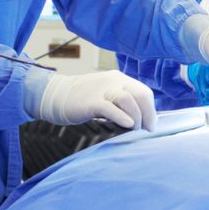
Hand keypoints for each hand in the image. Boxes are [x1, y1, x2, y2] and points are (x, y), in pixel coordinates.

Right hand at [36, 70, 158, 131]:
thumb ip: (123, 103)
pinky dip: (121, 116)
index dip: (151, 110)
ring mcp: (102, 90)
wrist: (57, 95)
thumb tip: (142, 120)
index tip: (150, 126)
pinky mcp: (91, 101)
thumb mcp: (108, 96)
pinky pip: (110, 107)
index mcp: (120, 79)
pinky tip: (127, 124)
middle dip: (148, 114)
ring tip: (134, 129)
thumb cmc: (85, 100)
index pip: (144, 92)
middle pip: (141, 94)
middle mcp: (114, 81)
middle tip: (146, 130)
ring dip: (136, 116)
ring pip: (128, 99)